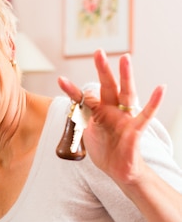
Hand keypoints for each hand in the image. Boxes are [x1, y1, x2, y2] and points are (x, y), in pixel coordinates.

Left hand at [57, 49, 165, 185]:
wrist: (118, 170)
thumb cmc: (105, 149)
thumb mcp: (88, 131)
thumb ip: (83, 115)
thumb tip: (76, 101)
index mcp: (100, 112)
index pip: (85, 98)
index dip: (72, 90)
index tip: (60, 79)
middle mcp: (113, 111)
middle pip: (107, 87)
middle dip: (102, 70)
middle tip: (98, 51)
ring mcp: (125, 118)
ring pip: (126, 94)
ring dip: (126, 76)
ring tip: (125, 59)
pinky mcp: (135, 130)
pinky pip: (146, 115)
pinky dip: (154, 102)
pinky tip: (161, 88)